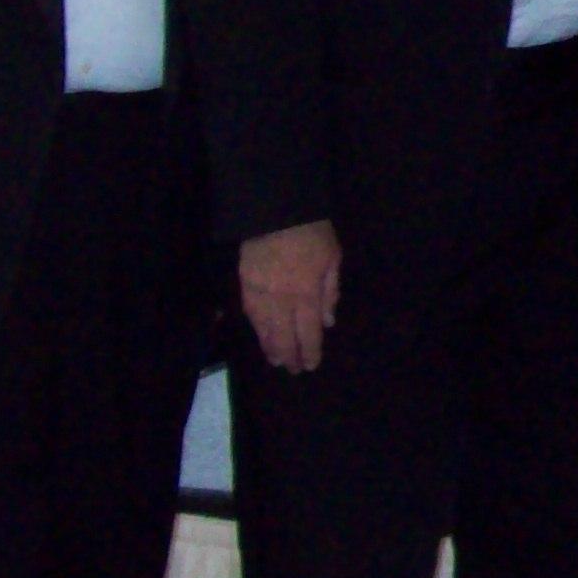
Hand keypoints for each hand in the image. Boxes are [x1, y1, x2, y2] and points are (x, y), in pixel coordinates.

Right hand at [239, 219, 341, 372]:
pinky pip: (250, 313)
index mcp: (306, 292)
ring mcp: (259, 292)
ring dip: (270, 346)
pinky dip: (256, 328)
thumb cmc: (312, 232)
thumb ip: (330, 292)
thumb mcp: (333, 258)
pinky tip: (260, 335)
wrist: (275, 208)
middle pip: (283, 336)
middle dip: (289, 355)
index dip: (309, 351)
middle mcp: (281, 298)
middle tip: (293, 370)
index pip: (308, 331)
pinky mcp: (244, 282)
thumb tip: (327, 322)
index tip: (310, 365)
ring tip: (276, 359)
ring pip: (263, 328)